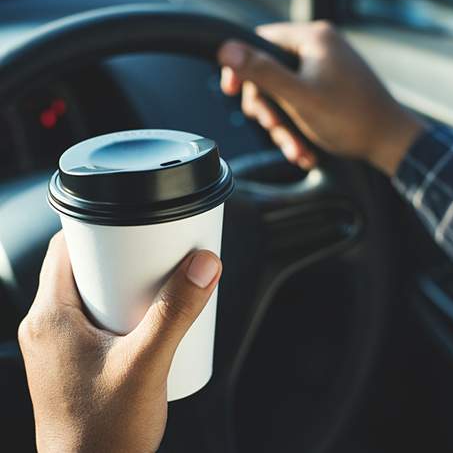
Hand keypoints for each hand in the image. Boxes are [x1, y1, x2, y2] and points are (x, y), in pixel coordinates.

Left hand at [18, 232, 221, 452]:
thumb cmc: (105, 433)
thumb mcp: (147, 365)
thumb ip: (176, 312)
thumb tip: (204, 265)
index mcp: (50, 318)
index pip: (64, 249)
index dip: (97, 229)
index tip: (131, 224)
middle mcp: (46, 327)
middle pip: (79, 269)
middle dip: (116, 256)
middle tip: (153, 252)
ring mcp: (56, 345)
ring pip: (86, 293)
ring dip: (118, 282)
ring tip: (155, 282)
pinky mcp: (71, 360)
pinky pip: (90, 316)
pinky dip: (116, 306)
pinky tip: (145, 316)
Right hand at [218, 21, 425, 175]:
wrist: (388, 141)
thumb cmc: (349, 118)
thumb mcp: (299, 97)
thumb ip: (263, 72)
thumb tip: (227, 50)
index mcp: (312, 39)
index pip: (261, 41)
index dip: (241, 67)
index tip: (230, 90)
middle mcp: (318, 49)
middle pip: (269, 73)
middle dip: (269, 109)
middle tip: (273, 128)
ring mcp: (325, 69)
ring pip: (283, 95)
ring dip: (284, 126)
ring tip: (296, 149)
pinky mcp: (328, 89)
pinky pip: (299, 103)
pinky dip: (297, 127)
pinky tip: (304, 148)